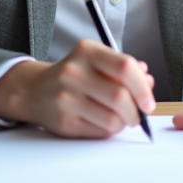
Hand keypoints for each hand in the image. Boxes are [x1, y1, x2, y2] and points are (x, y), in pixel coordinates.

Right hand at [0, 39, 155, 137]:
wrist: (34, 90)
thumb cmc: (73, 74)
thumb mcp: (96, 60)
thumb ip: (123, 68)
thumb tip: (148, 81)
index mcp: (87, 51)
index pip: (124, 67)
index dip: (142, 87)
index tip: (148, 101)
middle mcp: (74, 72)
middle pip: (120, 96)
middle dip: (136, 110)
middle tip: (139, 114)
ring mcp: (66, 98)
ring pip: (112, 119)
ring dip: (124, 122)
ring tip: (121, 118)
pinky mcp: (63, 121)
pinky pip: (99, 131)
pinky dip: (110, 130)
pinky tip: (105, 122)